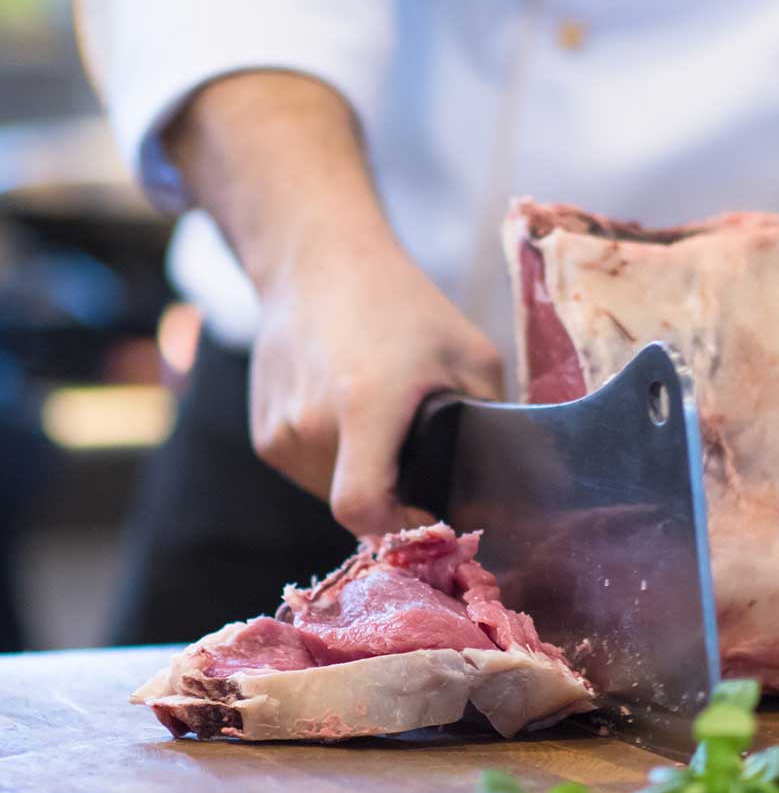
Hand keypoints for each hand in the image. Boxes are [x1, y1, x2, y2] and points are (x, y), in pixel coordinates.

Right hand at [250, 238, 505, 535]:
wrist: (318, 262)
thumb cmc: (403, 303)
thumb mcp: (471, 354)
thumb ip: (489, 420)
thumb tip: (503, 479)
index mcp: (363, 406)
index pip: (363, 510)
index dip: (400, 529)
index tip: (430, 514)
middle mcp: (309, 426)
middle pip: (356, 505)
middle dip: (395, 495)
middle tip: (421, 455)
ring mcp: (277, 433)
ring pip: (330, 492)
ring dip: (365, 476)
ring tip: (385, 423)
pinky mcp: (262, 435)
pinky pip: (310, 473)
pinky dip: (337, 461)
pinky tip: (352, 414)